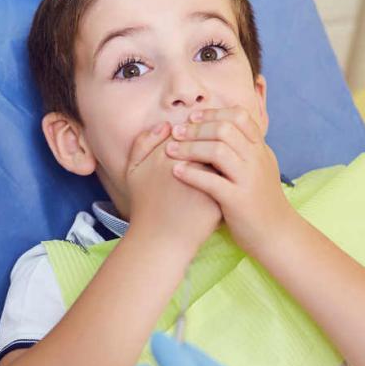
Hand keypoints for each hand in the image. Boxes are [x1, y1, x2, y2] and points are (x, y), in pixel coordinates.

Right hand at [124, 121, 220, 249]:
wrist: (161, 241)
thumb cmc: (145, 206)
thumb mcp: (134, 171)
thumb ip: (143, 143)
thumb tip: (166, 125)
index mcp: (167, 154)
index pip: (191, 128)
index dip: (194, 130)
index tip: (194, 136)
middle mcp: (189, 164)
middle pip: (210, 138)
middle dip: (212, 138)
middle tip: (211, 145)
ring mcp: (208, 180)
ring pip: (223, 155)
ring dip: (224, 153)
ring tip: (218, 161)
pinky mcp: (221, 195)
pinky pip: (230, 174)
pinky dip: (230, 172)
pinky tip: (225, 176)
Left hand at [166, 107, 294, 253]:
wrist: (277, 235)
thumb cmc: (261, 202)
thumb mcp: (259, 169)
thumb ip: (245, 150)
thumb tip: (222, 128)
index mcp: (260, 149)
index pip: (239, 117)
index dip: (214, 113)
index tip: (193, 117)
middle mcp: (257, 160)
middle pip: (225, 129)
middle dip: (197, 128)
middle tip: (176, 131)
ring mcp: (249, 179)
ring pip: (218, 150)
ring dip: (190, 147)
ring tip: (170, 150)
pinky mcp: (239, 201)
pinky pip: (212, 182)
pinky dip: (191, 174)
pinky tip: (176, 172)